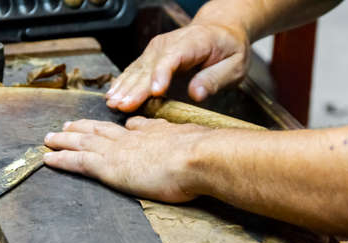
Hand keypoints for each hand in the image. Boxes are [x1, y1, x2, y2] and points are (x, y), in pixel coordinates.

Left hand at [43, 117, 210, 202]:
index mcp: (151, 132)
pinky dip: (61, 159)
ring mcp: (117, 151)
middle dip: (81, 127)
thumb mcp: (189, 137)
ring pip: (83, 143)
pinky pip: (78, 162)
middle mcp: (130, 138)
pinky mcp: (108, 168)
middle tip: (66, 125)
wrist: (196, 157)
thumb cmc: (200, 152)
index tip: (104, 125)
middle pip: (99, 130)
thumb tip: (168, 131)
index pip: (126, 128)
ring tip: (49, 138)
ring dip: (64, 140)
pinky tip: (48, 159)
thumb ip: (175, 135)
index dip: (112, 126)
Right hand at [105, 23, 249, 111]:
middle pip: (150, 66)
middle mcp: (170, 43)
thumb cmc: (228, 50)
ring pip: (138, 69)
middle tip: (123, 106)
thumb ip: (215, 79)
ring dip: (124, 87)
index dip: (162, 73)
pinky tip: (113, 94)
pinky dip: (123, 83)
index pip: (174, 57)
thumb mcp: (234, 66)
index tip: (155, 91)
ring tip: (113, 103)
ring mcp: (158, 49)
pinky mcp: (151, 57)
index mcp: (195, 41)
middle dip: (135, 87)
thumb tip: (196, 94)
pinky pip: (134, 70)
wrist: (219, 31)